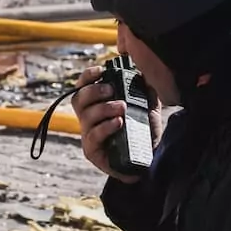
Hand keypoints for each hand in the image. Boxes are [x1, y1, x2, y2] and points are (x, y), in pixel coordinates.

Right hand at [72, 64, 164, 182]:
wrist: (151, 159)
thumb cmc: (144, 133)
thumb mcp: (148, 108)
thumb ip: (145, 90)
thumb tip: (144, 71)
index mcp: (97, 105)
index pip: (83, 86)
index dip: (87, 77)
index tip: (101, 70)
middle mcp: (89, 119)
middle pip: (79, 99)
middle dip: (94, 91)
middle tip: (111, 90)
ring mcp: (89, 135)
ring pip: (86, 117)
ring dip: (104, 108)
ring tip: (122, 107)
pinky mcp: (92, 152)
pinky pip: (93, 136)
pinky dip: (105, 127)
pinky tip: (118, 122)